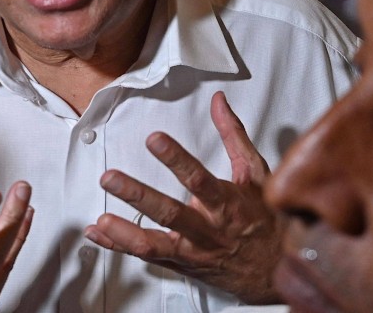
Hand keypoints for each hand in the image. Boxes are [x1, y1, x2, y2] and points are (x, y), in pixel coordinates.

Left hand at [85, 92, 282, 303]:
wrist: (273, 269)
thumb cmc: (265, 217)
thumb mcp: (255, 172)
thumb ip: (233, 135)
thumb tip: (219, 102)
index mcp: (228, 203)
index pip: (199, 179)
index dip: (176, 159)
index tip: (154, 139)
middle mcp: (209, 230)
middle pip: (170, 213)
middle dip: (138, 195)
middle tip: (110, 178)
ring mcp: (193, 251)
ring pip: (155, 245)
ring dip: (125, 232)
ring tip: (102, 219)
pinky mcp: (182, 264)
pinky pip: (147, 256)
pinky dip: (119, 246)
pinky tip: (99, 234)